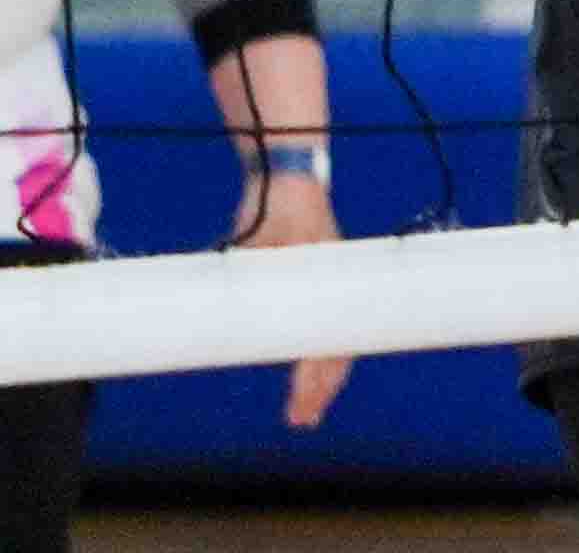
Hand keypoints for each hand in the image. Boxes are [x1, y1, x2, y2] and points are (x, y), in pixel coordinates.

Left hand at [234, 156, 344, 425]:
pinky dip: (318, 352)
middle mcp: (335, 286)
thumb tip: (220, 319)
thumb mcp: (255, 240)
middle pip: (339, 347)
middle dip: (322, 388)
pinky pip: (324, 325)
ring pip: (335, 339)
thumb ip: (244, 274)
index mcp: (327, 278)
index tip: (301, 405)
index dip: (315, 376)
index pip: (328, 340)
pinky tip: (306, 371)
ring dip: (321, 376)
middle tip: (303, 419)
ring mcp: (328, 286)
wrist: (288, 177)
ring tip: (305, 408)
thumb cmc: (276, 205)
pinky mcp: (314, 283)